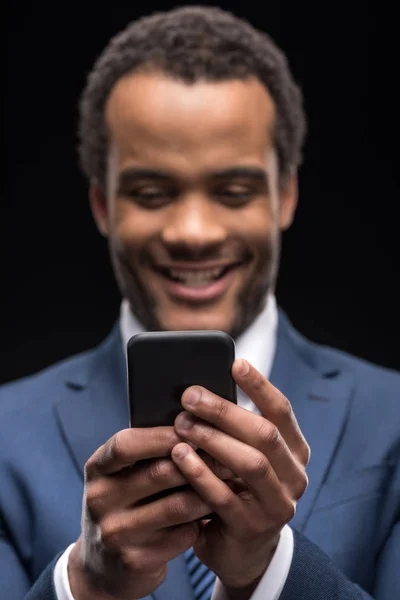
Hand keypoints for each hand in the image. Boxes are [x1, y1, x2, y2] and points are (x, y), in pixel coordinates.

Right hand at [68, 427, 231, 599]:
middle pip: (159, 472)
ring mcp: (116, 533)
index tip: (193, 429)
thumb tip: (193, 427)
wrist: (103, 569)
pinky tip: (213, 514)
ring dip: (208, 492)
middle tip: (227, 456)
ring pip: (178, 505)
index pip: (126, 444)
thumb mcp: (120, 477)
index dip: (162, 435)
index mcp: (96, 470)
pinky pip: (182, 534)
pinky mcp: (135, 560)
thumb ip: (146, 455)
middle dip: (199, 462)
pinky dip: (201, 522)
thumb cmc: (123, 506)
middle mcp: (100, 500)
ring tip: (228, 482)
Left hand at [171, 358, 309, 593]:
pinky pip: (224, 496)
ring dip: (213, 439)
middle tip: (189, 396)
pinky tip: (178, 456)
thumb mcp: (243, 456)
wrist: (242, 550)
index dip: (259, 386)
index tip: (236, 363)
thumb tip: (199, 389)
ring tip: (181, 423)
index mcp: (295, 451)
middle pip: (264, 434)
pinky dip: (200, 473)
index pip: (282, 411)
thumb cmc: (238, 487)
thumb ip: (234, 429)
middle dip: (225, 411)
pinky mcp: (252, 529)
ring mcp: (277, 505)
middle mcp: (294, 476)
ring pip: (250, 463)